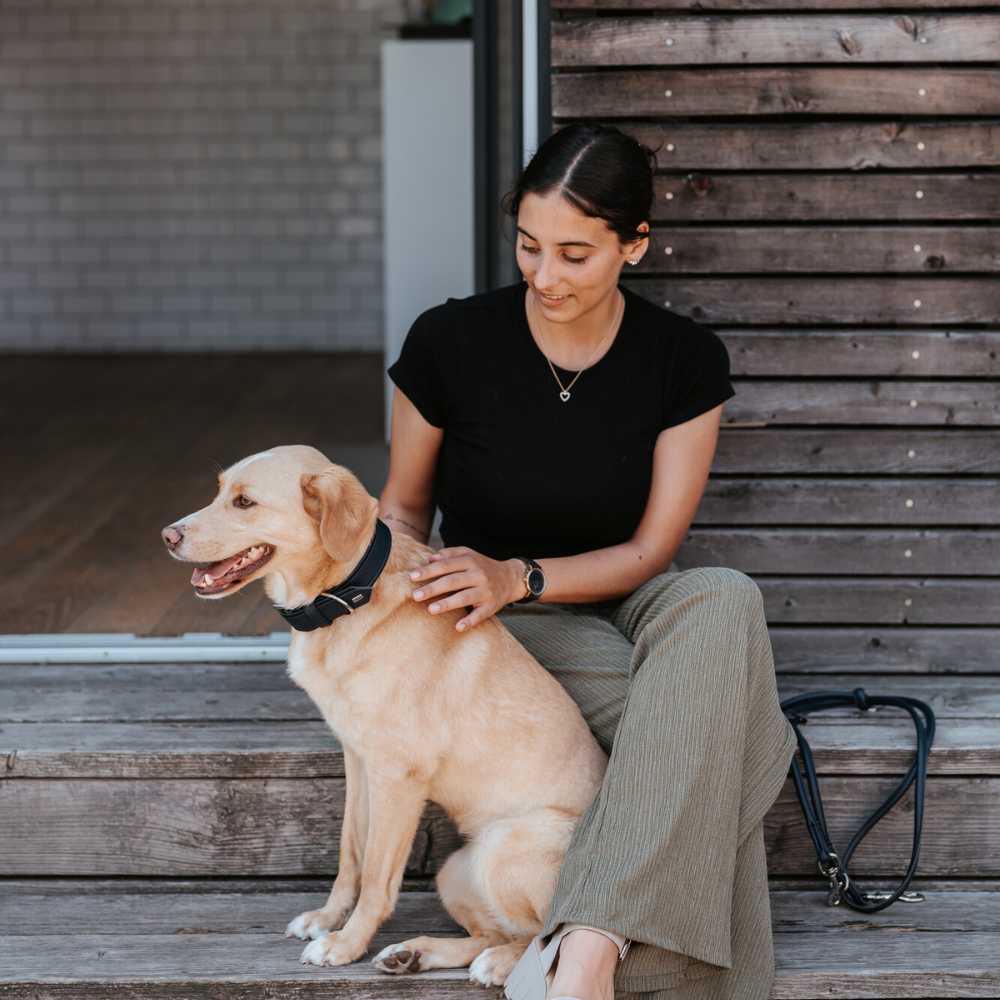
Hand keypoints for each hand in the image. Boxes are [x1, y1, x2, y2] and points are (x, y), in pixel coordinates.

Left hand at [408, 546, 524, 631]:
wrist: (511, 577)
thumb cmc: (483, 566)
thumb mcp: (469, 555)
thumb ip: (450, 554)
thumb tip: (429, 559)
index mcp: (470, 561)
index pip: (446, 566)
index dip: (428, 571)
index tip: (412, 577)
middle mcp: (478, 575)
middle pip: (452, 581)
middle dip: (433, 588)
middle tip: (415, 595)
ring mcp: (485, 591)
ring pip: (465, 597)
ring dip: (448, 604)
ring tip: (431, 609)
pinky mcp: (492, 606)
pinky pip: (480, 615)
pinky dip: (470, 621)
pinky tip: (458, 627)